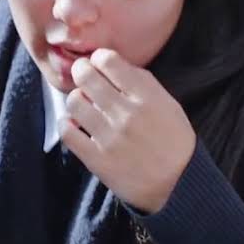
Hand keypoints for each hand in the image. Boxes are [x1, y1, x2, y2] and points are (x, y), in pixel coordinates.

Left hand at [60, 49, 196, 213]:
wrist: (177, 185)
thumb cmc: (174, 142)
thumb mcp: (168, 104)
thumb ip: (142, 83)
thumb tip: (113, 65)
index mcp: (146, 96)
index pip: (108, 60)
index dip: (99, 58)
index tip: (99, 64)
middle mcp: (126, 113)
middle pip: (86, 76)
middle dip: (81, 71)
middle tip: (83, 76)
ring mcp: (109, 137)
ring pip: (74, 102)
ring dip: (76, 99)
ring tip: (83, 104)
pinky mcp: (96, 159)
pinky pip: (67, 132)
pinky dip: (66, 124)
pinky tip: (75, 124)